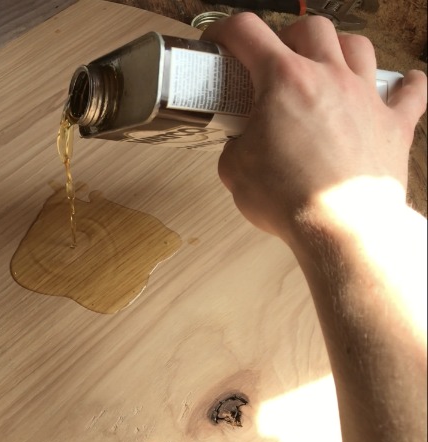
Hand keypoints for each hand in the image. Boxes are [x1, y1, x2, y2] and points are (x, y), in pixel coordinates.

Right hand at [201, 13, 426, 244]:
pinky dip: (406, 85)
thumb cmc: (289, 198)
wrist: (341, 227)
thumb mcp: (234, 169)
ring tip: (326, 66)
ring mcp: (365, 97)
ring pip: (358, 45)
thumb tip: (243, 144)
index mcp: (283, 81)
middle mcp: (328, 77)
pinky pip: (411, 92)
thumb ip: (236, 144)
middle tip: (274, 61)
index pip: (247, 32)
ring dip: (338, 48)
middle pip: (310, 28)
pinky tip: (403, 84)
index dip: (225, 30)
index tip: (220, 41)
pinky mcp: (394, 125)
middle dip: (287, 36)